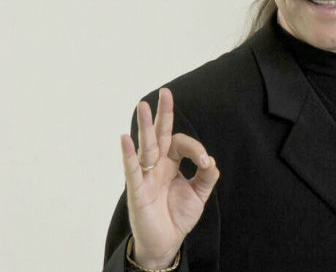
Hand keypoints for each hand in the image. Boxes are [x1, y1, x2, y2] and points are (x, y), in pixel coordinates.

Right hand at [119, 88, 219, 268]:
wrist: (165, 243)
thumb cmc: (178, 217)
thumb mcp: (199, 195)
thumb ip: (206, 176)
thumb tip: (210, 159)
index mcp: (172, 163)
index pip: (181, 144)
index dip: (196, 148)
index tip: (205, 161)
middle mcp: (157, 165)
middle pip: (160, 134)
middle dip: (163, 114)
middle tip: (165, 92)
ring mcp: (146, 175)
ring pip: (146, 146)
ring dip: (145, 126)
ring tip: (143, 105)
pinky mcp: (137, 190)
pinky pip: (132, 169)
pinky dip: (128, 154)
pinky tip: (125, 138)